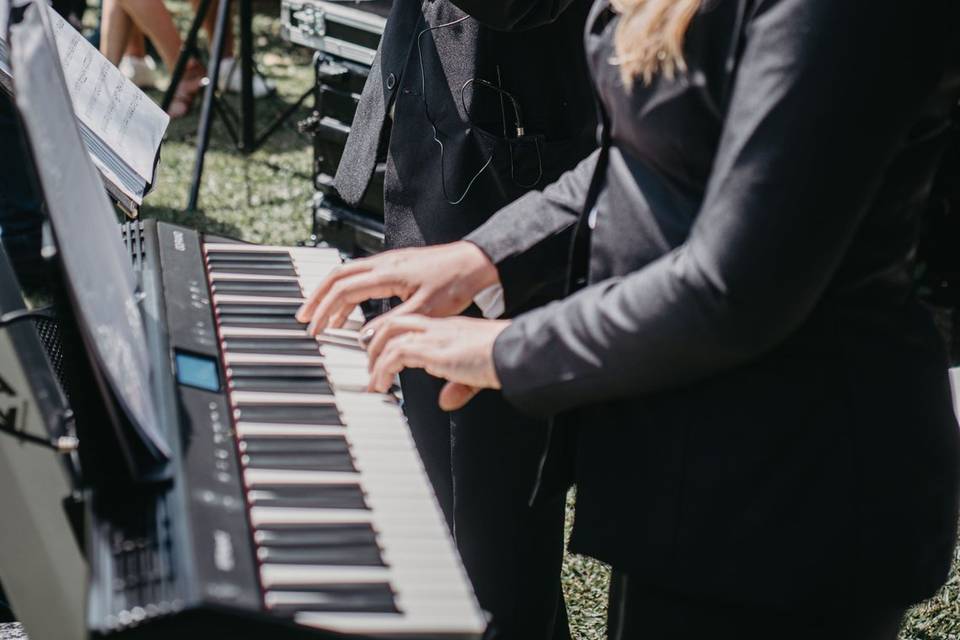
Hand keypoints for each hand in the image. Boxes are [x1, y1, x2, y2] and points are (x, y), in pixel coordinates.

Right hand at [297, 241, 499, 334]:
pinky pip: (363, 275)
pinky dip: (349, 291)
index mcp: (386, 274)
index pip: (343, 290)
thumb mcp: (424, 310)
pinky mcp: (397, 265)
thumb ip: (391, 324)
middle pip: (336, 276)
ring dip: (331, 294)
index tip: (315, 330)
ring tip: (324, 317)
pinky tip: (352, 309)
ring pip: (348, 274)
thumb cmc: (455, 283)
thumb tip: (363, 338)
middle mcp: (383, 264)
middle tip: (304, 317)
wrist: (475, 263)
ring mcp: (389, 262)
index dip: (325, 311)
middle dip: (317, 298)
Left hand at [365, 315, 509, 410]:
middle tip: (370, 365)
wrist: (513, 350)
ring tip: (373, 382)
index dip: (394, 339)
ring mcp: (433, 336)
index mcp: (448, 328)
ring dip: (375, 360)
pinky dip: (382, 370)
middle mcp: (438, 327)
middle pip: (394, 323)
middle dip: (376, 342)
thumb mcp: (475, 374)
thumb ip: (458, 386)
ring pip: (389, 336)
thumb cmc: (503, 357)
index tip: (386, 358)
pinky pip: (395, 354)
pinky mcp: (432, 349)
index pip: (413, 325)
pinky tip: (380, 385)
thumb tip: (446, 400)